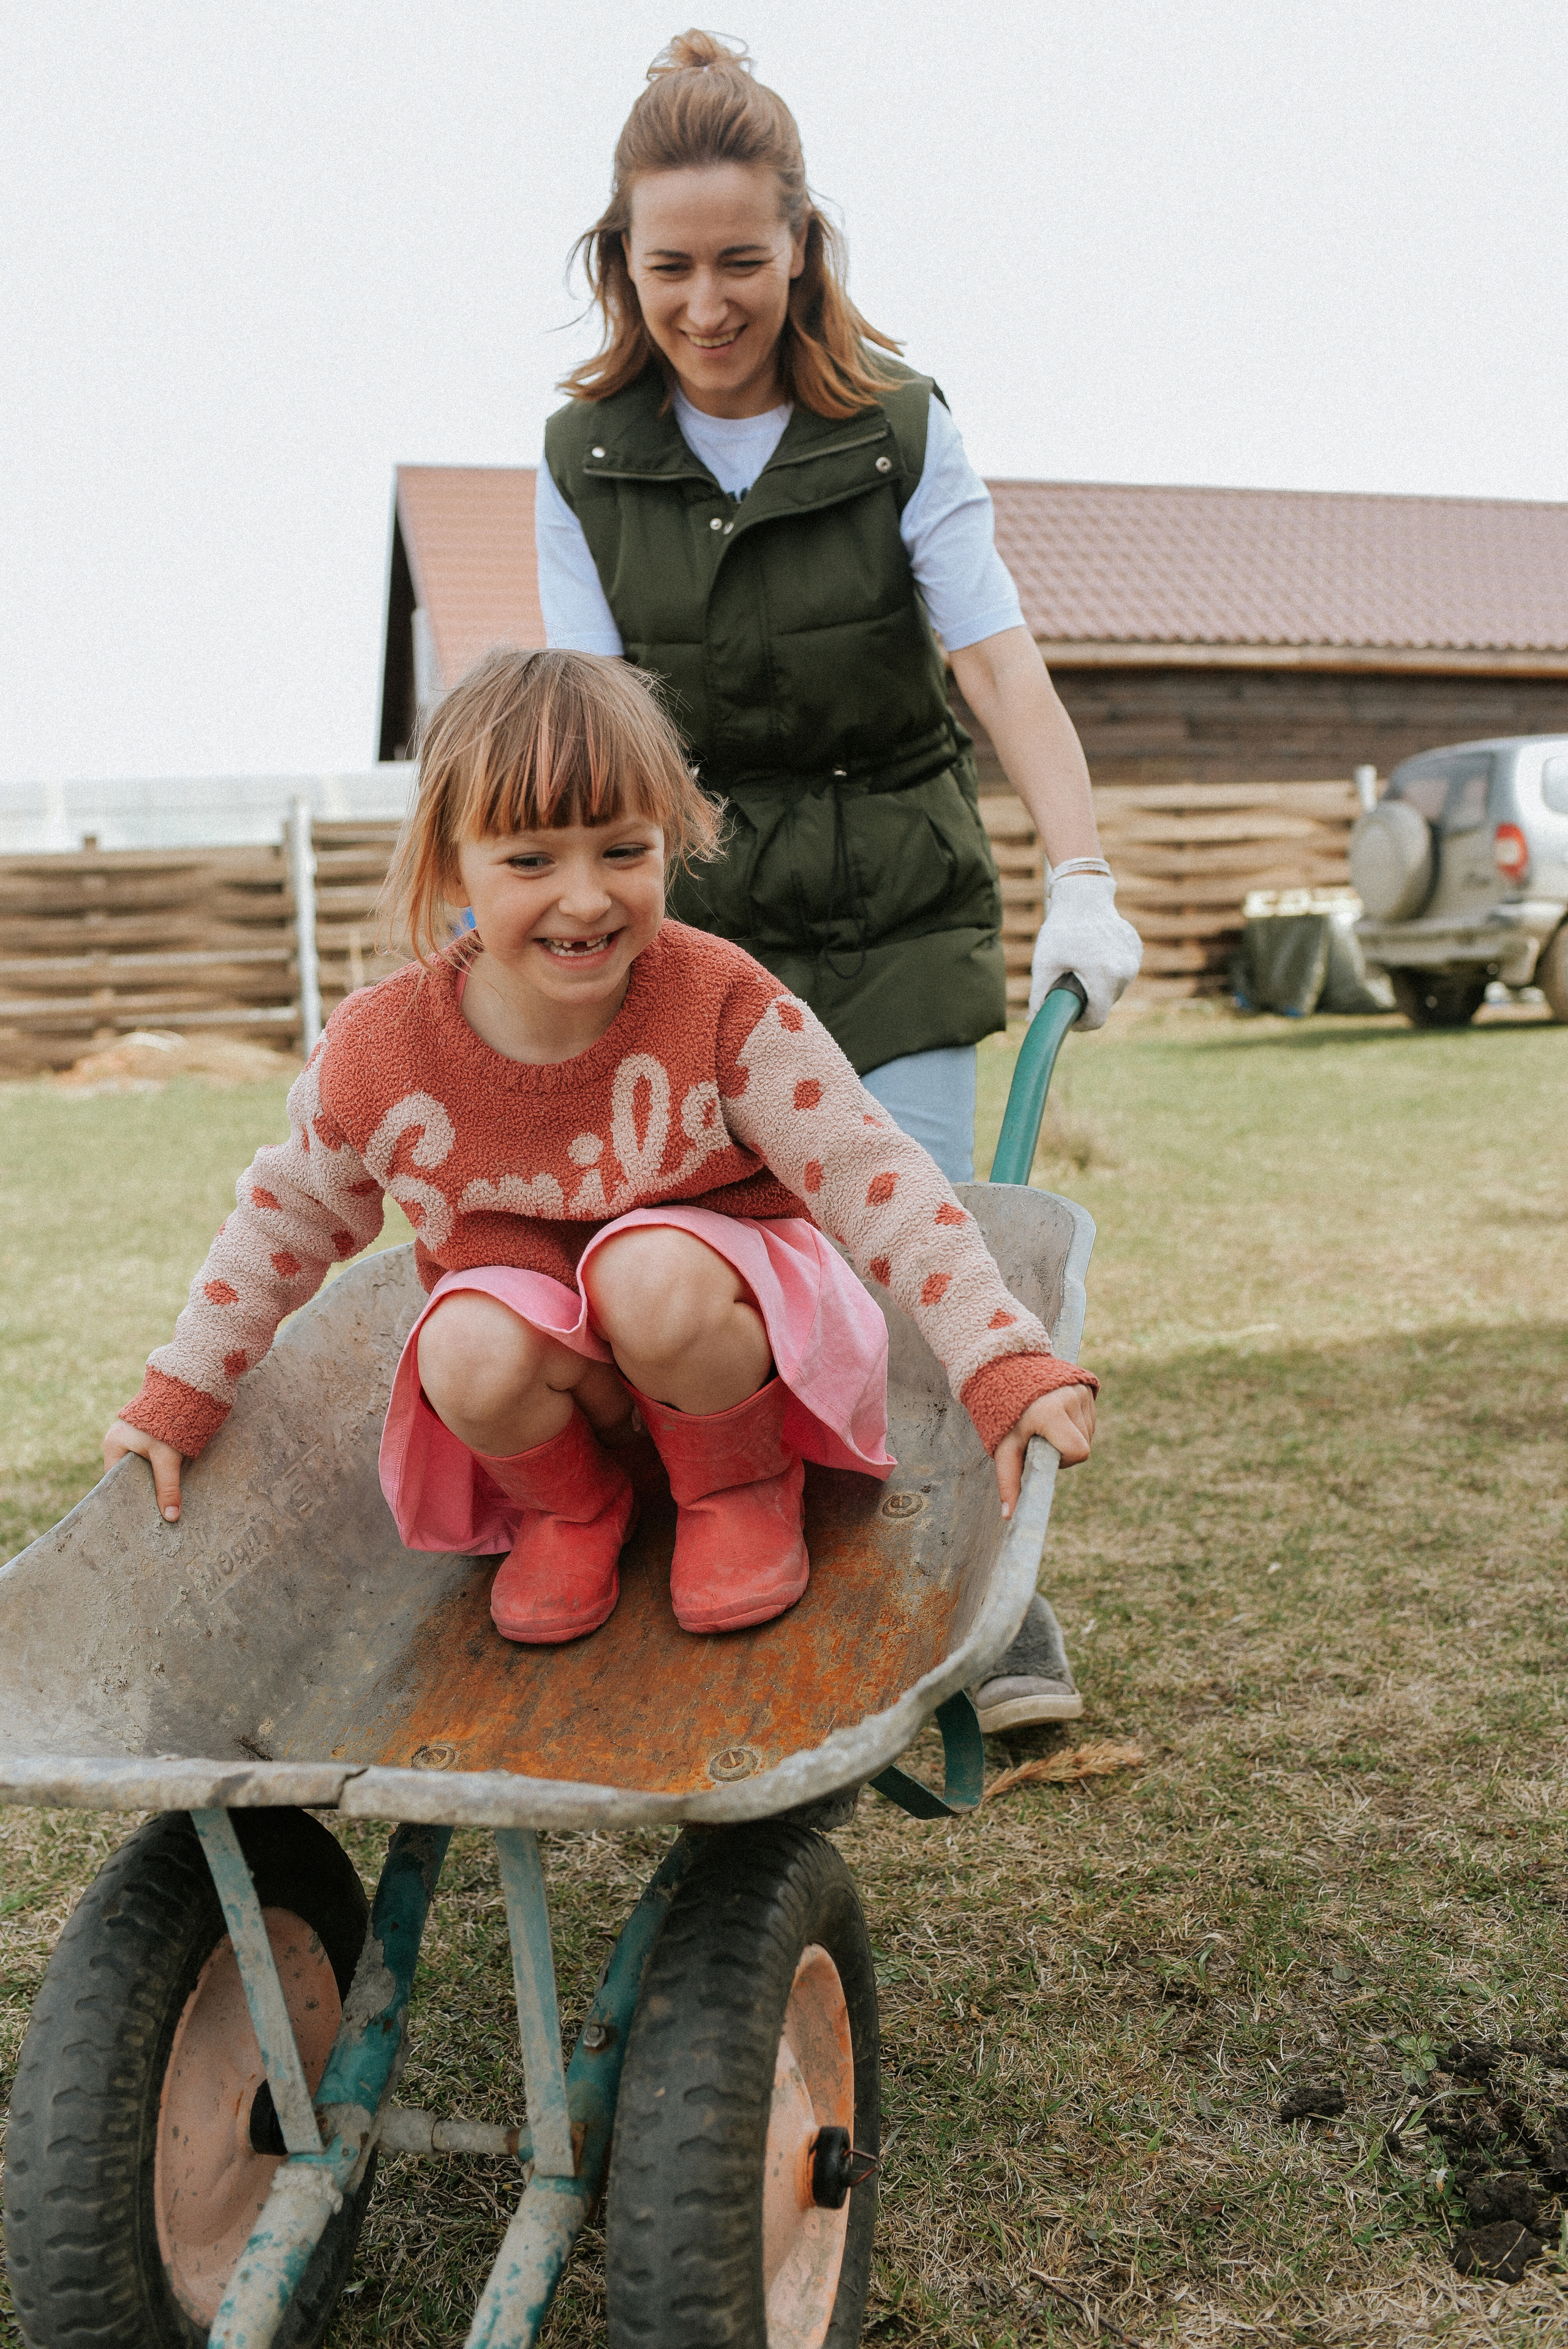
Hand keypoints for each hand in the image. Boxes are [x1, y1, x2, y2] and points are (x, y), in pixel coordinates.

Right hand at [104, 1419, 183, 1522]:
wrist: (185, 1387)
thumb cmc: (169, 1420)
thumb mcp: (167, 1456)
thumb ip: (168, 1486)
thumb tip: (171, 1518)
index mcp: (114, 1445)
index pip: (115, 1482)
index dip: (128, 1499)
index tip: (140, 1517)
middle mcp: (120, 1441)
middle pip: (130, 1476)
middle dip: (143, 1492)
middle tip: (156, 1516)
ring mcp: (135, 1436)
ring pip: (144, 1467)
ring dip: (155, 1481)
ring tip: (166, 1504)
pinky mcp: (151, 1434)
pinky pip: (153, 1457)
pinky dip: (162, 1469)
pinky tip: (174, 1482)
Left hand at [994, 1384, 1094, 1519]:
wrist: (1004, 1368)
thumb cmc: (1001, 1412)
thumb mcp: (1003, 1445)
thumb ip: (1009, 1479)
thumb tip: (1008, 1516)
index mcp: (1051, 1413)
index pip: (1078, 1452)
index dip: (1064, 1459)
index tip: (1044, 1450)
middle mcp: (1071, 1398)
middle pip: (1084, 1445)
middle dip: (1065, 1449)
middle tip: (1040, 1437)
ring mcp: (1082, 1390)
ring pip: (1088, 1432)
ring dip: (1069, 1435)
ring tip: (1045, 1423)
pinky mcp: (1087, 1385)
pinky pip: (1090, 1417)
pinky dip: (1075, 1422)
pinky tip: (1056, 1413)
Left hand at [1028, 873, 1142, 1026]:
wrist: (1083, 895)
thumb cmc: (1062, 929)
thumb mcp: (1044, 963)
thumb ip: (1039, 995)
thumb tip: (1034, 1021)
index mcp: (1105, 976)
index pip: (1097, 1019)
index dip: (1081, 1023)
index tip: (1070, 1018)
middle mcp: (1126, 971)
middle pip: (1106, 1004)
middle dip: (1088, 1001)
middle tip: (1070, 987)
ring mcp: (1134, 960)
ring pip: (1115, 989)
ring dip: (1099, 986)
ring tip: (1081, 967)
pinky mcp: (1136, 950)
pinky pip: (1122, 972)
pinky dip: (1108, 970)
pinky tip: (1094, 954)